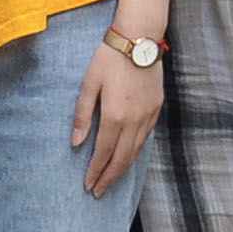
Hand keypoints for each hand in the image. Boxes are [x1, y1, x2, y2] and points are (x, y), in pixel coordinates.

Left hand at [69, 45, 163, 196]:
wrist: (139, 39)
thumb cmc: (109, 58)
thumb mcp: (89, 84)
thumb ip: (82, 115)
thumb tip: (76, 143)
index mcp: (115, 115)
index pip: (104, 153)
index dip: (96, 171)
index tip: (88, 186)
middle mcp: (134, 120)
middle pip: (122, 159)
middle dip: (110, 178)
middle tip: (99, 192)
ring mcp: (148, 115)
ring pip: (136, 151)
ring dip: (123, 168)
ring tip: (111, 180)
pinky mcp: (156, 108)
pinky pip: (145, 138)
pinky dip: (135, 152)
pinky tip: (128, 156)